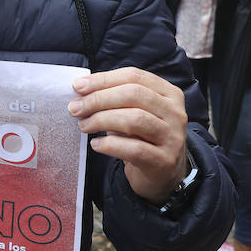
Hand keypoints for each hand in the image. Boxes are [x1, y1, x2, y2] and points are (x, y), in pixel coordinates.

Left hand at [69, 68, 188, 203]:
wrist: (163, 173)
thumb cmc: (142, 137)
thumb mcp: (133, 112)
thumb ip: (114, 98)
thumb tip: (81, 88)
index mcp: (168, 93)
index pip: (134, 76)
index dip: (103, 79)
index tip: (78, 86)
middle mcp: (174, 112)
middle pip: (133, 94)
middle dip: (99, 99)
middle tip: (76, 108)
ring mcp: (172, 137)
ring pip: (135, 119)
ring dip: (101, 120)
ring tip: (83, 125)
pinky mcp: (165, 160)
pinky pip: (134, 149)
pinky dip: (110, 145)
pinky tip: (96, 144)